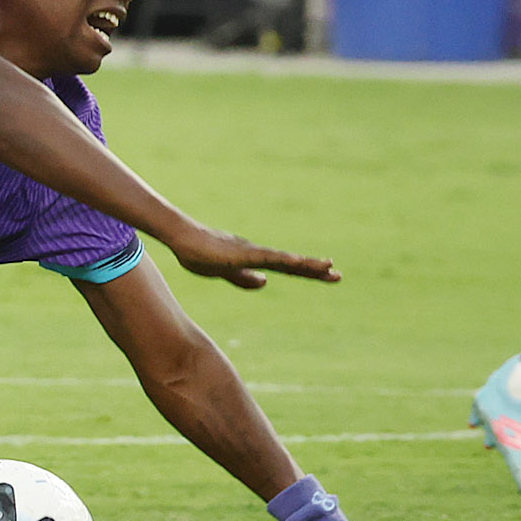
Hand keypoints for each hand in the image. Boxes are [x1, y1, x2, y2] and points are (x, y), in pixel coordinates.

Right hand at [165, 220, 336, 289]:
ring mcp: (251, 251)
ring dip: (305, 264)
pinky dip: (283, 259)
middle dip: (316, 270)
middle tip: (339, 275)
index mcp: (256, 260)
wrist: (181, 237)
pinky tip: (296, 262)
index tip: (330, 275)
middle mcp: (259, 253)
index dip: (309, 272)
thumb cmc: (199, 252)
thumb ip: (244, 277)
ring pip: (284, 259)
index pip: (288, 267)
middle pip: (292, 263)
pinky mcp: (241, 252)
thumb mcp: (225, 272)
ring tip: (327, 267)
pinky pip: (266, 257)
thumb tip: (265, 283)